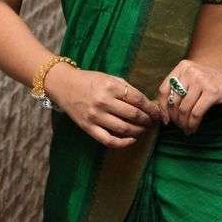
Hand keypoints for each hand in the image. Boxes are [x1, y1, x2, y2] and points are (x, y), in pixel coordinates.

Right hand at [44, 64, 162, 147]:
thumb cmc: (90, 80)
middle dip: (147, 120)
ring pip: (124, 129)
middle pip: (133, 115)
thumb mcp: (109, 78)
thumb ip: (126, 89)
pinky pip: (108, 140)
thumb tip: (146, 102)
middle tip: (153, 122)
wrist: (64, 85)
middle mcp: (104, 101)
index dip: (151, 108)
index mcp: (111, 86)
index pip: (138, 99)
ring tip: (144, 129)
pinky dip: (123, 143)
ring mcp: (95, 116)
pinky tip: (131, 139)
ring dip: (139, 131)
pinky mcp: (88, 127)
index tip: (158, 112)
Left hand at [156, 59, 221, 135]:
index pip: (163, 89)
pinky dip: (193, 124)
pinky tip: (194, 128)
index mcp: (183, 67)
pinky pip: (196, 113)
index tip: (165, 120)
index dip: (162, 107)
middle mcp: (190, 71)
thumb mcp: (195, 78)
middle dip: (174, 118)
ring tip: (187, 129)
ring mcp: (201, 81)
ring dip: (184, 124)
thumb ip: (180, 87)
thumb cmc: (215, 81)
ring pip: (184, 109)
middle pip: (172, 101)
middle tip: (179, 126)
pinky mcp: (212, 92)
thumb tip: (163, 110)